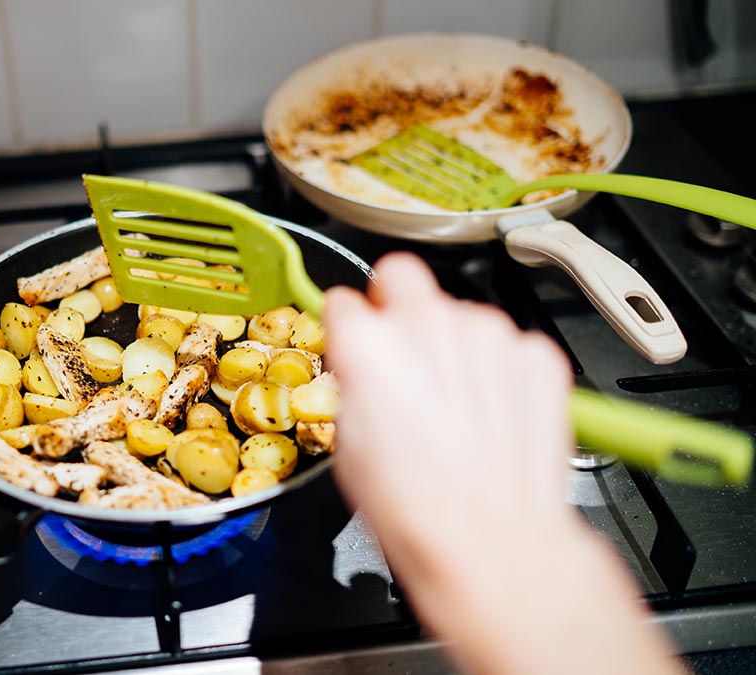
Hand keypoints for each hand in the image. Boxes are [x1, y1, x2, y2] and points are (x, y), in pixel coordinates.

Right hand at [324, 252, 678, 674]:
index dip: (349, 324)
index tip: (355, 341)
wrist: (490, 540)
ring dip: (454, 345)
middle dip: (396, 302)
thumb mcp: (349, 442)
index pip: (346, 299)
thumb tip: (365, 368)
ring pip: (462, 314)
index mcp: (368, 343)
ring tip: (455, 407)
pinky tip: (491, 415)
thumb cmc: (415, 507)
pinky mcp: (536, 354)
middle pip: (403, 276)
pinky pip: (509, 346)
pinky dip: (500, 372)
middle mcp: (429, 322)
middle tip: (401, 349)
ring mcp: (490, 334)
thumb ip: (356, 381)